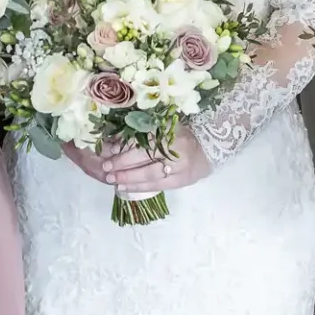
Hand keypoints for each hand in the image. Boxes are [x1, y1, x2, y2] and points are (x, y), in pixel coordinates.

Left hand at [99, 127, 213, 193]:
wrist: (207, 151)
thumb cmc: (181, 137)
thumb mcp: (165, 127)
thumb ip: (143, 131)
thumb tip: (114, 138)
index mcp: (170, 130)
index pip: (144, 138)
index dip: (125, 144)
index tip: (109, 150)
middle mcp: (175, 147)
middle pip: (145, 156)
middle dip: (123, 162)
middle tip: (106, 167)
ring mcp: (178, 166)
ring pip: (149, 173)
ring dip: (128, 177)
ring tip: (111, 179)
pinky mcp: (180, 180)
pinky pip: (156, 185)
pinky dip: (138, 187)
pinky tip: (124, 187)